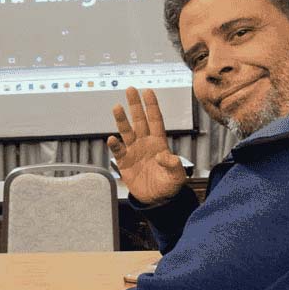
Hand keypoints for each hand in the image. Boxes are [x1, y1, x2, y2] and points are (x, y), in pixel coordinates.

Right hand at [108, 87, 186, 204]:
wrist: (156, 200)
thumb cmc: (169, 185)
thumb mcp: (176, 176)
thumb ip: (173, 165)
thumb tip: (165, 156)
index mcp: (159, 143)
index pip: (155, 120)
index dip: (151, 106)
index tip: (147, 91)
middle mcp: (145, 143)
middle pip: (139, 120)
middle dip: (135, 105)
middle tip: (130, 89)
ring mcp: (133, 151)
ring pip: (126, 132)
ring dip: (122, 120)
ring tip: (117, 107)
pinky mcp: (124, 163)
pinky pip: (118, 151)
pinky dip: (115, 145)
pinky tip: (112, 139)